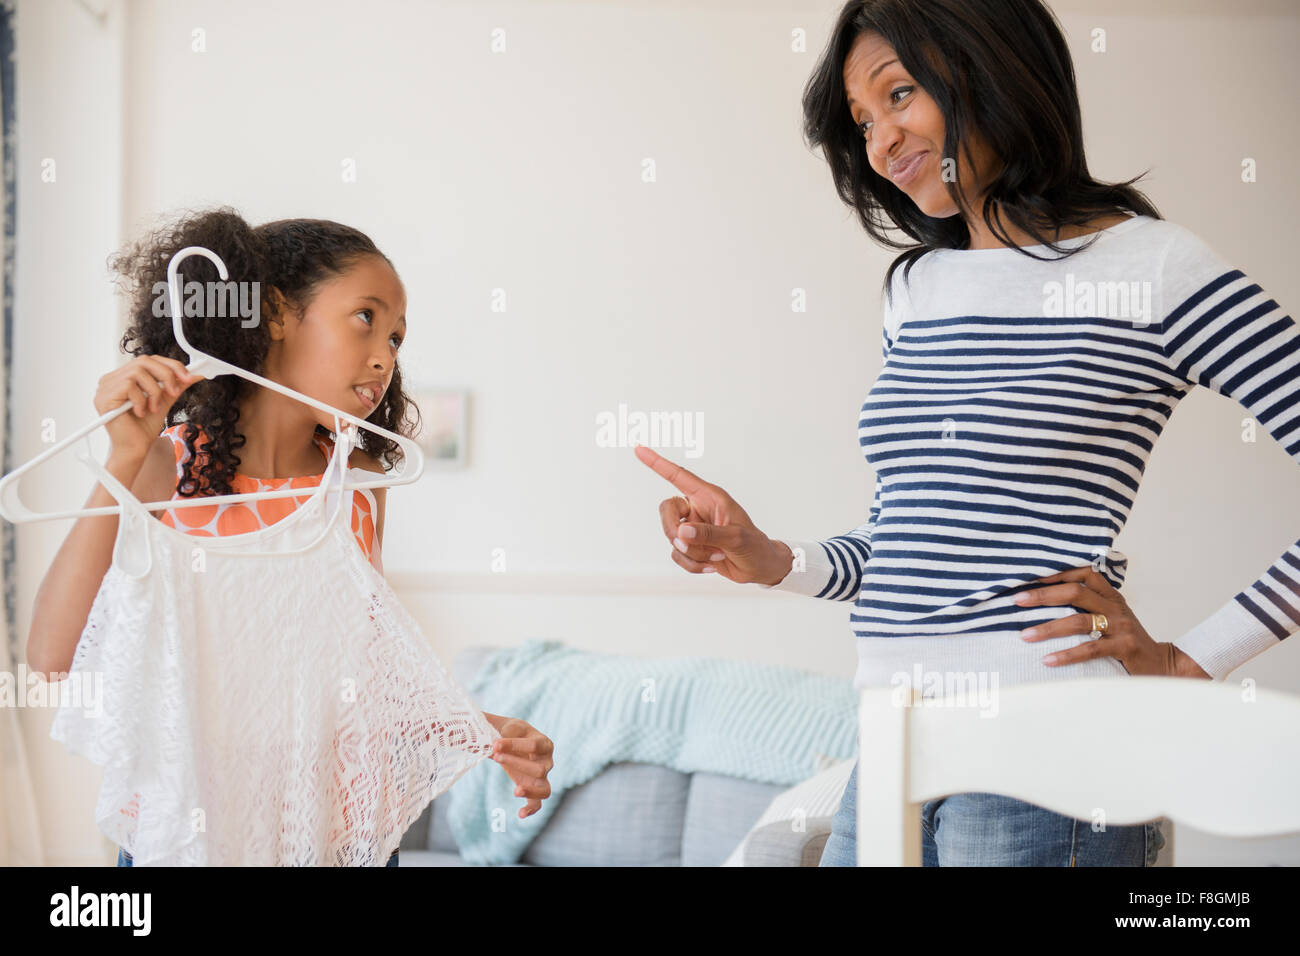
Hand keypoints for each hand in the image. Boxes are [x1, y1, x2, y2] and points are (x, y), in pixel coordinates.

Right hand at [97, 355, 201, 461]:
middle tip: (175, 391)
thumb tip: (195, 373)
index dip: (170, 365)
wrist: (136, 448)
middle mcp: (112, 379)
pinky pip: (129, 386)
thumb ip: (175, 385)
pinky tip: (140, 412)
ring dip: (153, 391)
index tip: (189, 376)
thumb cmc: (144, 427)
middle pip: (143, 361)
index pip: (148, 360)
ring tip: (153, 408)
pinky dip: (141, 400)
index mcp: (124, 377)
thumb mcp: (164, 400)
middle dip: (166, 374)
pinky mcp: (104, 396)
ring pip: (138, 372)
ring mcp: (105, 387)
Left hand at [483, 712, 552, 818]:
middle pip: (540, 769)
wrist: (508, 740)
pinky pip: (538, 803)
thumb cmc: (508, 732)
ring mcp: (542, 778)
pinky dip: (531, 809)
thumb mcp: (506, 726)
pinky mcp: (533, 789)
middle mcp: (547, 761)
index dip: (515, 746)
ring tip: (516, 791)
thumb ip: (500, 729)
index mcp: (544, 743)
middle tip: (495, 756)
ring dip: (530, 790)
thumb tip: (488, 739)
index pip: (535, 746)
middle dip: (516, 764)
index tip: (495, 744)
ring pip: (544, 789)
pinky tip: (520, 814)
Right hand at [633, 444, 791, 585]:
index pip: (679, 476)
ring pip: (672, 537)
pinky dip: (692, 564)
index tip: (639, 450)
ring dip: (692, 553)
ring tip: (716, 556)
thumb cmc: (754, 546)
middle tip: (687, 545)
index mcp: (709, 497)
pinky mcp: (691, 546)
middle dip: (673, 531)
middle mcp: (698, 509)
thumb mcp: (736, 538)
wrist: (759, 567)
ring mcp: (693, 529)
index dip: (658, 463)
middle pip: (667, 511)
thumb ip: (709, 534)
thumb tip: (682, 533)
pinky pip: (677, 555)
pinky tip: (711, 566)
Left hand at [1014, 564, 1208, 677]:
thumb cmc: (1125, 638)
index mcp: (1110, 596)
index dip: (1058, 572)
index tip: (1030, 577)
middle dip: (1043, 595)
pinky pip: (1090, 649)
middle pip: (1075, 593)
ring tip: (1024, 635)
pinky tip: (1047, 660)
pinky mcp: (1124, 648)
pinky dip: (1066, 655)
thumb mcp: (1110, 616)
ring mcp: (1121, 627)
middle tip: (1017, 600)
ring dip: (1048, 628)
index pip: (1084, 573)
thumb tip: (1042, 598)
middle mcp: (1115, 607)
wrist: (1161, 663)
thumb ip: (1086, 605)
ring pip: (1078, 622)